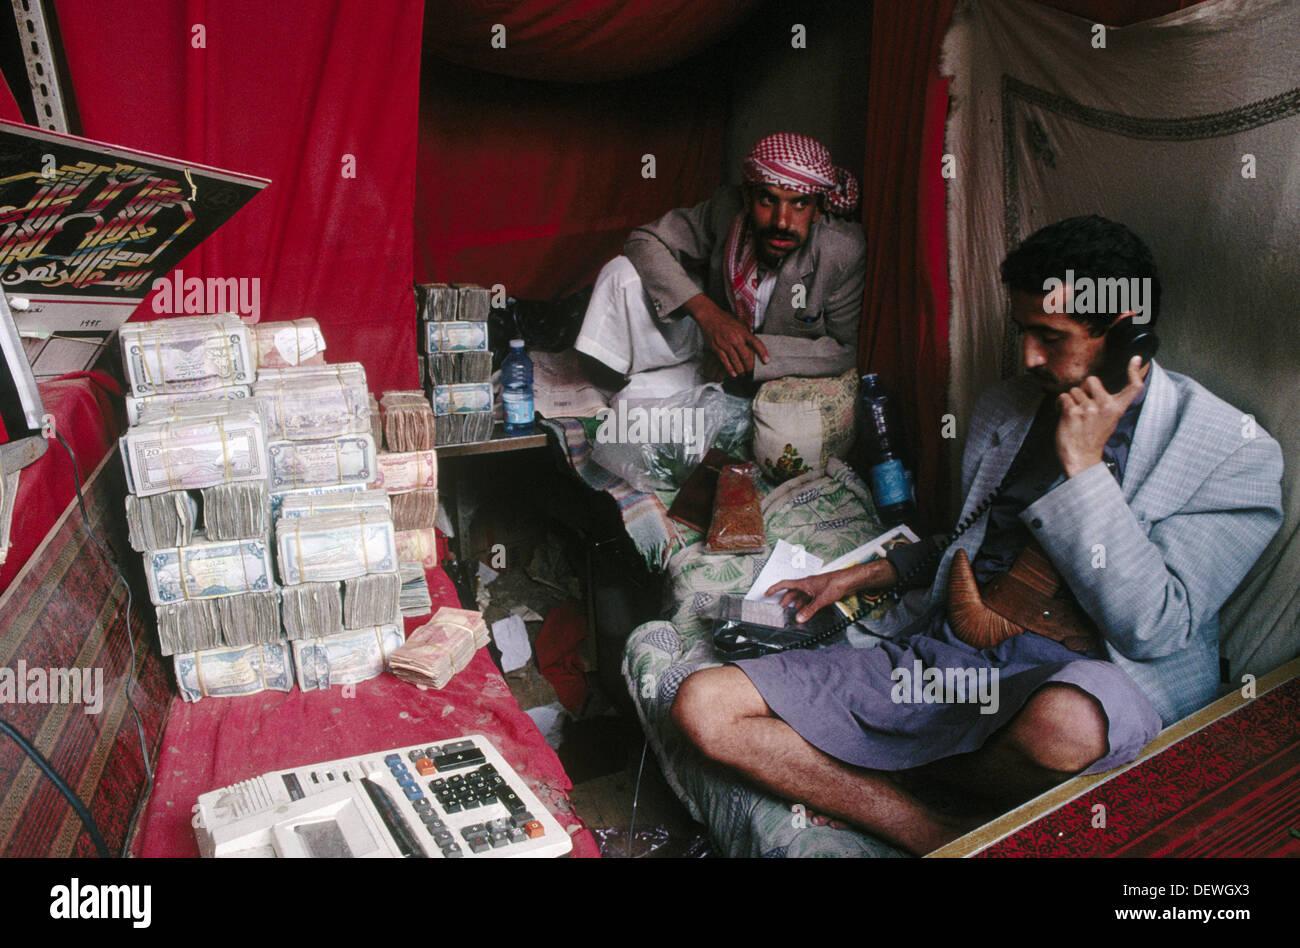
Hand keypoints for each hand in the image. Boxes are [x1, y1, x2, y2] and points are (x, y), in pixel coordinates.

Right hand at [685, 294, 768, 376]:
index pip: (755, 342)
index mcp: (742, 331)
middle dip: (750, 366)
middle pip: (746, 355)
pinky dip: (729, 368)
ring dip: (741, 370)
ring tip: (743, 375)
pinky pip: (724, 360)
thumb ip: (746, 334)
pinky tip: (733, 374)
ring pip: (735, 360)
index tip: (767, 360)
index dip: (762, 352)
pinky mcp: (716, 347)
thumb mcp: (739, 324)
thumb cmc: (725, 320)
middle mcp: (735, 337)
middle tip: (752, 372)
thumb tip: (755, 345)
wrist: (709, 316)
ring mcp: (725, 343)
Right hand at [765, 560, 897, 622]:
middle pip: (792, 592)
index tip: (766, 593)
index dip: (774, 589)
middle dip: (786, 600)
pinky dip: (806, 604)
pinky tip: (808, 610)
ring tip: (794, 612)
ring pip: (801, 596)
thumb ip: (809, 610)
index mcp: (803, 583)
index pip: (784, 584)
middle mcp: (807, 584)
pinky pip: (809, 598)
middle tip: (781, 609)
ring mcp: (814, 588)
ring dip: (797, 603)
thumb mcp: (820, 600)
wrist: (849, 580)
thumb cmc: (835, 583)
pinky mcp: (821, 591)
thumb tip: (799, 618)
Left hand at [1055, 356, 1145, 477]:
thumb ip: (1108, 403)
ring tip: (1074, 415)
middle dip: (1083, 389)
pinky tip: (1063, 415)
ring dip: (1070, 400)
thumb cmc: (1092, 438)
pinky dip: (1059, 405)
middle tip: (1083, 406)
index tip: (1136, 359)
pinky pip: (1062, 397)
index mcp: (1117, 408)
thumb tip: (1099, 386)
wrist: (1081, 459)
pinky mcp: (1072, 412)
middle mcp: (1105, 406)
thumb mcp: (1109, 420)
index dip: (1135, 371)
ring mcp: (1089, 409)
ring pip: (1074, 390)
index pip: (1133, 387)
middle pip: (1091, 380)